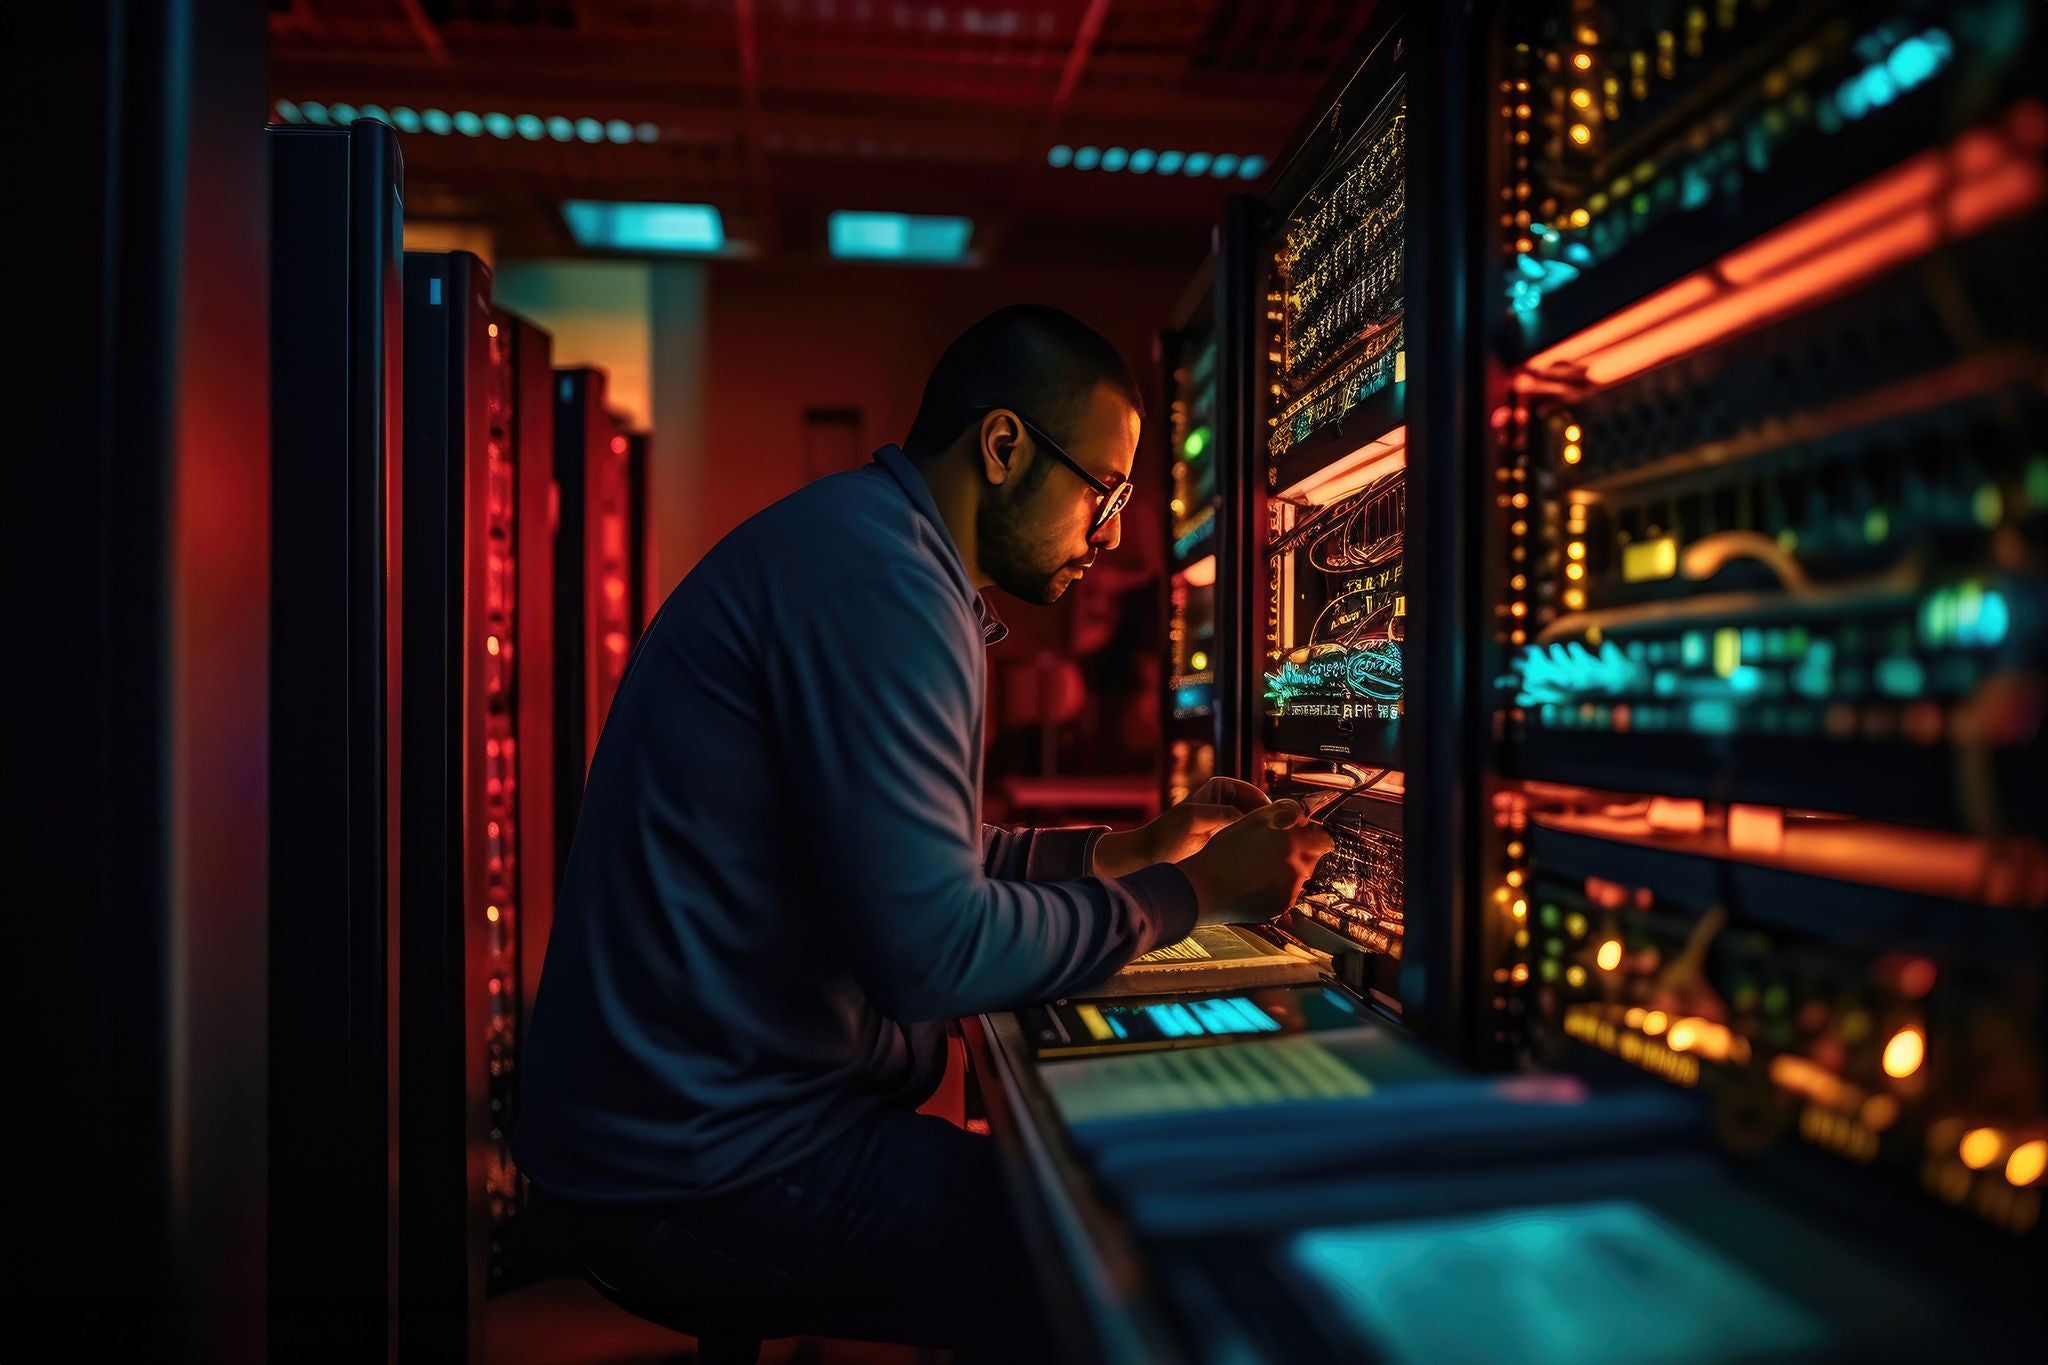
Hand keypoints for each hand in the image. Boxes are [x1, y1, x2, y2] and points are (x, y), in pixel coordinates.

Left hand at [1092, 778, 1270, 876]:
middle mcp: (1226, 803)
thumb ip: (1223, 814)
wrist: (1148, 858)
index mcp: (1221, 788)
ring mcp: (1227, 823)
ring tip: (1274, 853)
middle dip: (1270, 824)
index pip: (1255, 794)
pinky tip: (1260, 862)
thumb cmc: (1167, 836)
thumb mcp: (1196, 820)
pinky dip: (1255, 850)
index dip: (1270, 807)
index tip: (1283, 823)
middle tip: (1284, 840)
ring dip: (1264, 839)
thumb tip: (1253, 817)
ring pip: (1255, 829)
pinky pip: (1247, 843)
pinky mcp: (1226, 843)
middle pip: (1259, 811)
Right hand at [1177, 800, 1335, 924]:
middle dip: (1296, 853)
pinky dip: (1274, 888)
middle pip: (1310, 858)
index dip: (1310, 836)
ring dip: (1284, 870)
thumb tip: (1302, 813)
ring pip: (1296, 876)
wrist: (1206, 887)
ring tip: (1256, 867)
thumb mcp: (1255, 818)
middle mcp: (1301, 867)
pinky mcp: (1281, 906)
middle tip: (1268, 850)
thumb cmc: (1225, 852)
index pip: (1324, 839)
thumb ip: (1286, 811)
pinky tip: (1253, 882)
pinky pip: (1285, 894)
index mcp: (1298, 842)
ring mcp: (1292, 889)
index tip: (1297, 836)